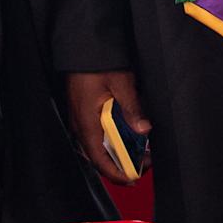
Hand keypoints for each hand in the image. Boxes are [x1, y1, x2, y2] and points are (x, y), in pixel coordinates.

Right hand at [65, 69, 149, 184]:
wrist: (81, 45)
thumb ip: (131, 108)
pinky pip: (95, 134)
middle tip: (143, 164)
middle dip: (121, 164)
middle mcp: (80, 124)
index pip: (99, 159)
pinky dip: (110, 140)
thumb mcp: (121, 83)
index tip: (132, 178)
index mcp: (87, 122)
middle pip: (98, 156)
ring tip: (139, 150)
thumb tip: (143, 129)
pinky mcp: (82, 111)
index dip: (116, 172)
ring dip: (117, 151)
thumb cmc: (97, 62)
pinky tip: (125, 135)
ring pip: (97, 146)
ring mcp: (79, 118)